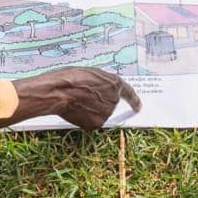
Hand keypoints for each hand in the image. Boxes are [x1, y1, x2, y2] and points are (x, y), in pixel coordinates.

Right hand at [17, 67, 141, 129]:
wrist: (58, 92)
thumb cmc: (70, 78)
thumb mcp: (90, 73)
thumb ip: (102, 82)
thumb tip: (102, 89)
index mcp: (114, 83)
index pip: (129, 93)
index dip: (134, 101)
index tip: (138, 107)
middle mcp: (113, 99)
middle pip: (109, 103)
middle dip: (98, 101)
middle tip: (82, 95)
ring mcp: (106, 113)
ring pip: (99, 113)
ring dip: (90, 109)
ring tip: (76, 101)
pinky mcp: (96, 124)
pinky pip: (91, 122)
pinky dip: (84, 118)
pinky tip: (75, 110)